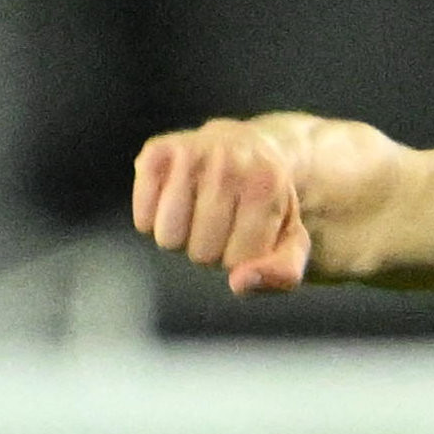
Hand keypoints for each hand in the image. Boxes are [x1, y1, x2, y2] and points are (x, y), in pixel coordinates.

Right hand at [127, 115, 341, 296]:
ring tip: (198, 210)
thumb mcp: (291, 242)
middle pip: (201, 253)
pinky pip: (142, 218)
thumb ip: (282, 273)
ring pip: (168, 239)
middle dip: (211, 247)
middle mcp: (228, 162)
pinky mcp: (157, 152)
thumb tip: (238, 283)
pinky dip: (151, 220)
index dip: (240, 255)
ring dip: (181, 237)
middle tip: (223, 217)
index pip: (237, 261)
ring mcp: (190, 153)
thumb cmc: (268, 207)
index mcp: (267, 185)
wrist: (249, 151)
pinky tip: (172, 200)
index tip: (249, 228)